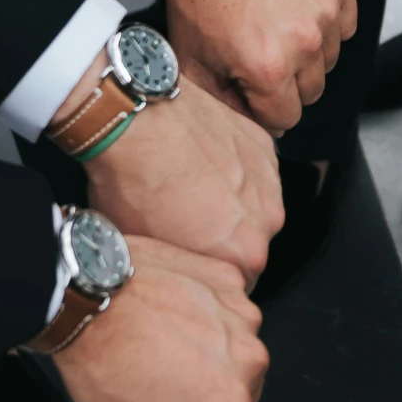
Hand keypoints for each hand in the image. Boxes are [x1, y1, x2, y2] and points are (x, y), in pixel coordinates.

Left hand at [47, 236, 266, 401]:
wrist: (86, 295)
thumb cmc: (105, 362)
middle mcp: (249, 356)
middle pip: (238, 387)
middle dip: (207, 386)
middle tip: (159, 373)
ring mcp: (240, 310)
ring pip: (232, 344)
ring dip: (208, 345)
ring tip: (159, 338)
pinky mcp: (226, 276)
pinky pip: (223, 303)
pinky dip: (202, 307)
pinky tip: (165, 308)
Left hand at [72, 52, 282, 283]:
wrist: (136, 120)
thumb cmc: (133, 184)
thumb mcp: (143, 250)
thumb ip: (176, 267)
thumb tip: (171, 269)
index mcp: (243, 255)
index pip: (236, 280)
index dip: (208, 270)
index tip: (188, 258)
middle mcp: (267, 219)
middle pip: (250, 242)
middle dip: (223, 238)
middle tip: (186, 223)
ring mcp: (268, 177)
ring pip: (253, 205)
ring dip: (230, 203)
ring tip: (191, 190)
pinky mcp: (262, 143)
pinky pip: (252, 168)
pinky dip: (232, 168)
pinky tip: (199, 162)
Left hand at [155, 0, 356, 132]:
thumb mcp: (195, 64)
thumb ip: (226, 107)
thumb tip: (263, 130)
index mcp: (268, 69)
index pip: (286, 119)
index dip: (264, 107)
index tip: (251, 85)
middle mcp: (305, 42)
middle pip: (311, 92)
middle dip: (286, 82)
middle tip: (261, 52)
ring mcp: (325, 10)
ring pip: (329, 59)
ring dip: (307, 52)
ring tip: (276, 27)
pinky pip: (345, 25)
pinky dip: (325, 23)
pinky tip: (295, 9)